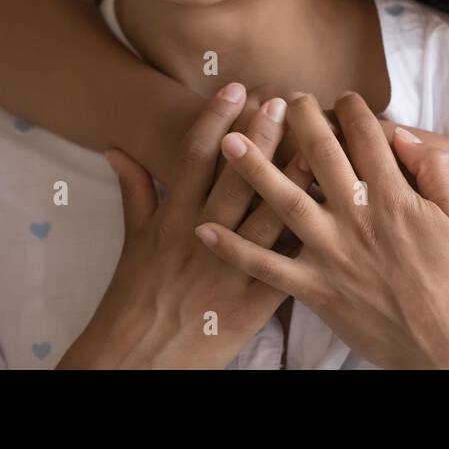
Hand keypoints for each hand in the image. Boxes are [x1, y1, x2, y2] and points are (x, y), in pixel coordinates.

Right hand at [58, 83, 314, 368]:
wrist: (135, 360)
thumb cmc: (134, 298)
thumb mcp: (132, 242)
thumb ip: (134, 192)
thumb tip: (118, 149)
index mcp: (171, 220)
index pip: (193, 159)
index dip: (214, 121)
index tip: (235, 88)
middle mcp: (198, 239)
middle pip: (235, 180)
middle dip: (260, 138)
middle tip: (284, 100)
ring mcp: (226, 272)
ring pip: (266, 218)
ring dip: (292, 180)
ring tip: (317, 145)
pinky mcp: (249, 305)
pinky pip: (283, 268)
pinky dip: (305, 242)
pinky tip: (330, 216)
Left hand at [194, 92, 448, 368]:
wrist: (445, 343)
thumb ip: (434, 170)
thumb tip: (403, 136)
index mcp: (394, 197)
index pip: (367, 137)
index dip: (352, 110)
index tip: (340, 97)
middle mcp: (357, 218)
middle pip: (320, 156)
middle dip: (299, 121)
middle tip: (280, 98)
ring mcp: (332, 253)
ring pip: (285, 202)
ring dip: (254, 170)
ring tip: (228, 140)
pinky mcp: (316, 289)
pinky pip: (267, 266)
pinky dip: (234, 249)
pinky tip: (205, 230)